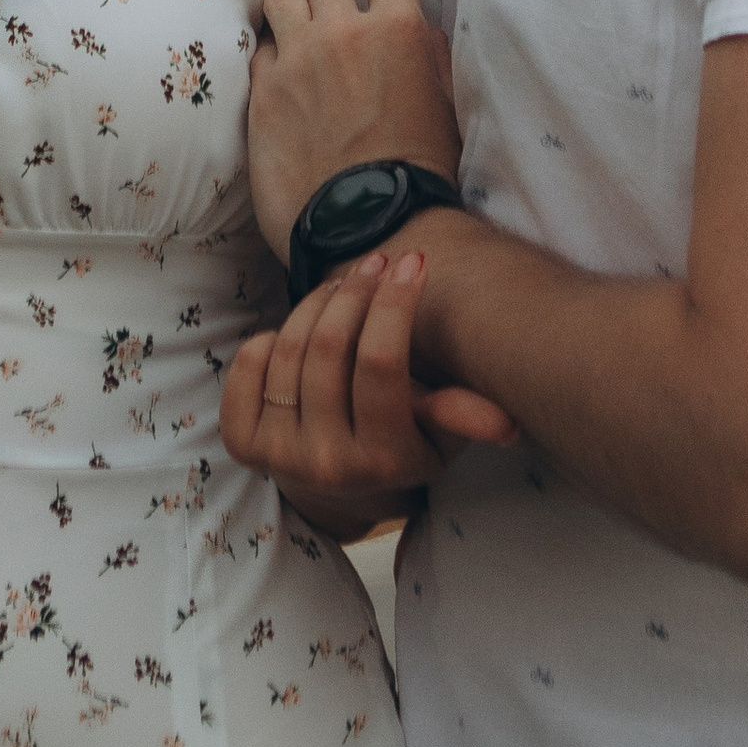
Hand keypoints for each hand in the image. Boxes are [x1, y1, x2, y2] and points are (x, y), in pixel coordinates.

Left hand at [221, 240, 516, 533]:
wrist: (337, 486)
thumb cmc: (400, 443)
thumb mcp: (437, 435)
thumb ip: (458, 418)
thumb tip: (505, 424)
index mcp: (383, 461)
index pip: (381, 365)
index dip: (396, 303)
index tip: (414, 260)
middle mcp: (327, 465)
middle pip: (330, 348)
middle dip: (357, 290)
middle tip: (375, 261)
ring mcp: (279, 454)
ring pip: (289, 348)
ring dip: (318, 302)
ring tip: (345, 283)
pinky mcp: (243, 443)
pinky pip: (249, 363)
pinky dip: (272, 335)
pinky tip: (301, 325)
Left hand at [249, 0, 460, 249]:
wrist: (372, 224)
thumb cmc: (421, 172)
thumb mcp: (445, 104)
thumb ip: (429, 56)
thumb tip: (417, 32)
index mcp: (398, 30)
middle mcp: (343, 32)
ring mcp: (297, 59)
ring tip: (289, 8)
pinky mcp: (262, 92)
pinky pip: (258, 48)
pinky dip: (270, 48)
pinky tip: (277, 60)